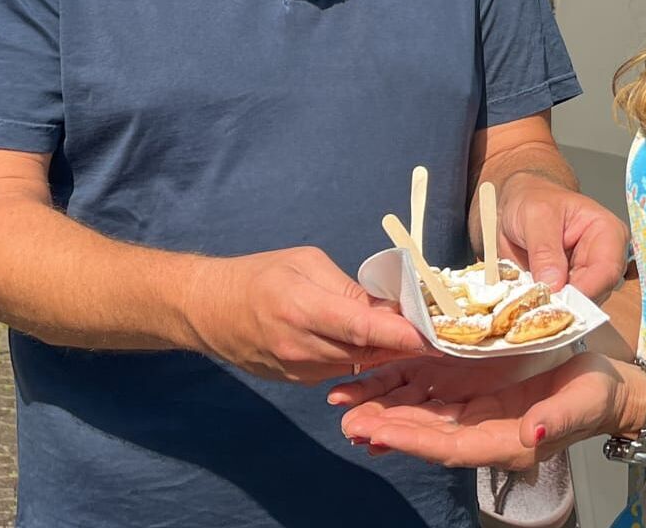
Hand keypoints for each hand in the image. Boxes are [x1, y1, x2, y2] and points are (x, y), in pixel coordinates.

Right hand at [183, 246, 432, 384]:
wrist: (209, 310)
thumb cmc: (260, 275)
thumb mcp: (305, 263)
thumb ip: (349, 288)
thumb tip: (390, 306)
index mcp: (302, 308)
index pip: (361, 328)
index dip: (400, 334)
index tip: (432, 335)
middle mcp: (300, 346)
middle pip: (365, 352)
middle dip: (402, 344)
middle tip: (436, 331)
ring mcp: (297, 370)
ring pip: (356, 365)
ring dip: (383, 352)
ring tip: (409, 334)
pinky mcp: (297, 381)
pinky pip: (339, 371)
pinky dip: (359, 358)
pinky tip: (372, 343)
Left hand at [335, 352, 645, 469]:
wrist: (604, 386)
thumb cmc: (595, 397)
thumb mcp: (582, 405)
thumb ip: (555, 420)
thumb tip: (531, 432)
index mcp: (503, 440)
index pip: (450, 445)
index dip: (414, 440)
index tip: (379, 433)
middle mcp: (480, 427)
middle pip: (425, 432)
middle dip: (385, 426)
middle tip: (346, 418)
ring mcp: (474, 405)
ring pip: (421, 411)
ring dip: (383, 408)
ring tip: (345, 403)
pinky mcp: (474, 383)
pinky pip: (431, 387)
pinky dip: (401, 386)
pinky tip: (373, 382)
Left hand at [496, 173, 628, 301]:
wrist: (518, 203)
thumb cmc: (534, 200)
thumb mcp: (536, 216)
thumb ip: (545, 250)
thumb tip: (554, 284)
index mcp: (608, 233)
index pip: (607, 270)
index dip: (584, 291)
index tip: (555, 301)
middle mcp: (604, 259)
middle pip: (596, 294)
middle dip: (567, 304)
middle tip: (537, 307)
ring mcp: (587, 278)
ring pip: (579, 307)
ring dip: (554, 309)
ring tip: (529, 302)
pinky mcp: (570, 291)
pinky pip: (563, 308)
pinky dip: (545, 309)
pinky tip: (529, 303)